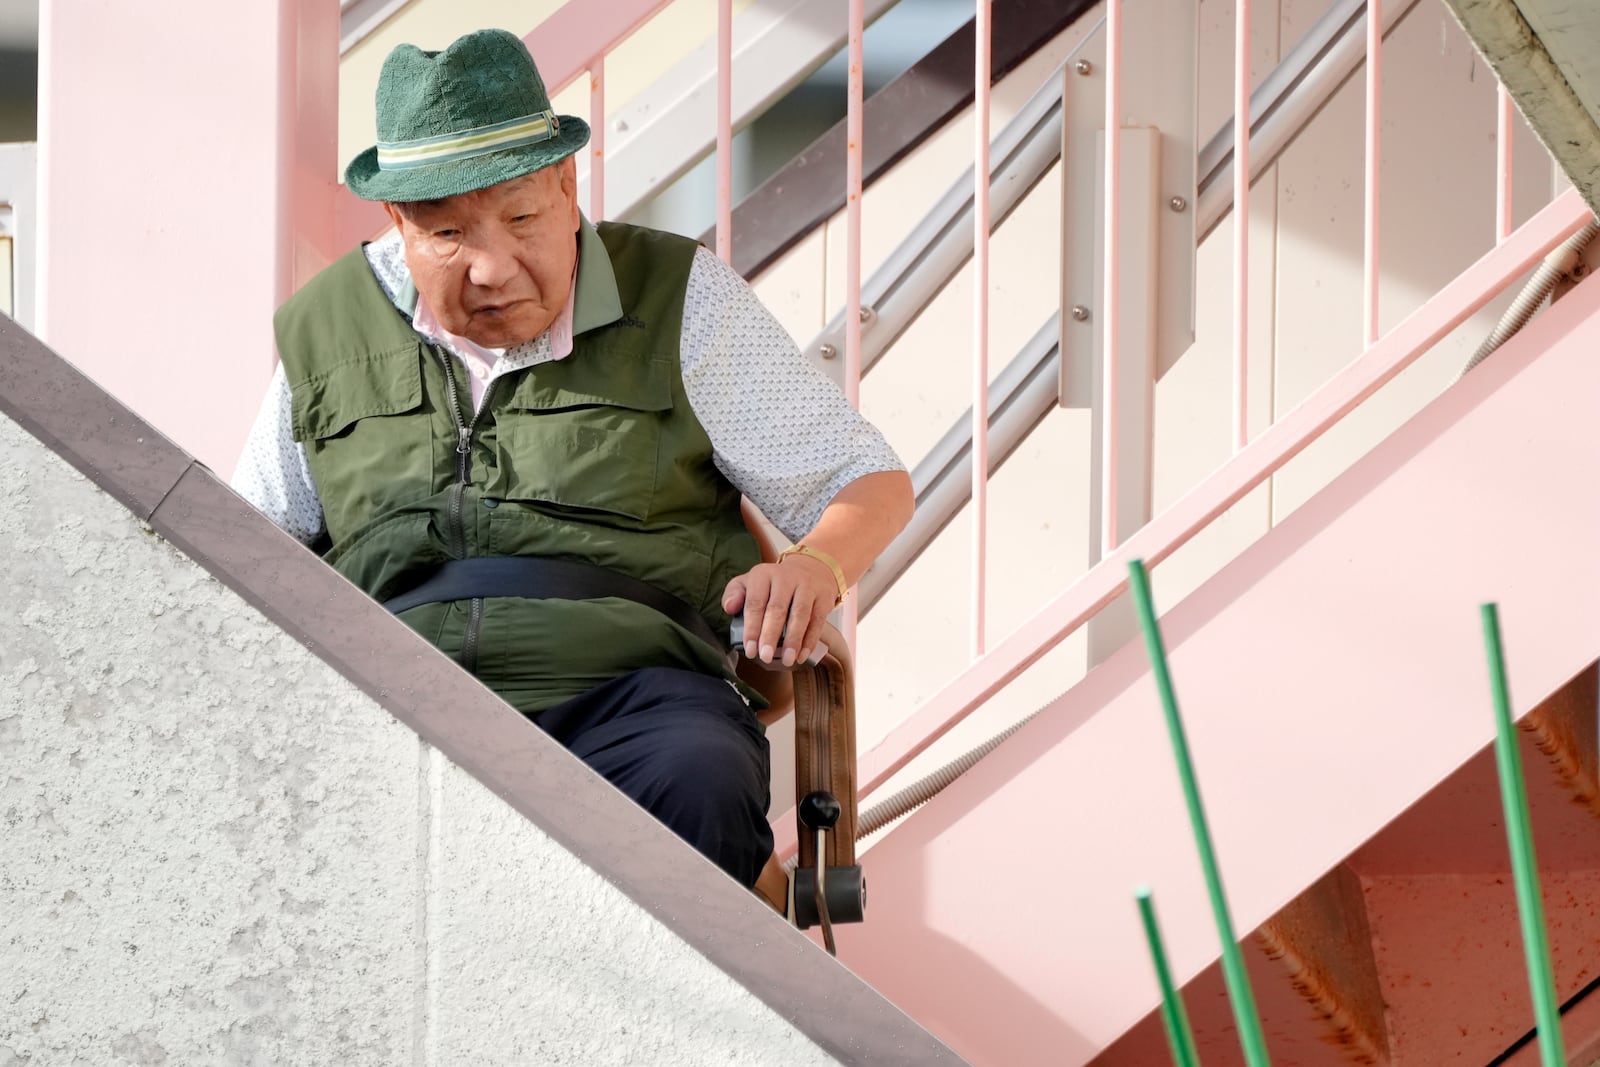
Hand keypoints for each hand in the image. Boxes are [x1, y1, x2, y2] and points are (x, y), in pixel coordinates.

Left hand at [722, 554, 837, 665]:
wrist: (811, 569)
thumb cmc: (774, 584)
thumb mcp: (750, 582)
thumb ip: (734, 594)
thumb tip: (729, 608)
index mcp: (763, 575)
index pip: (755, 603)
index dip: (752, 628)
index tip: (750, 650)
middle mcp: (785, 578)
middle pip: (777, 609)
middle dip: (770, 635)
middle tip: (765, 657)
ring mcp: (807, 586)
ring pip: (800, 615)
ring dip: (793, 640)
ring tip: (786, 660)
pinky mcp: (823, 597)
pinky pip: (817, 621)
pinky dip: (809, 641)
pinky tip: (801, 656)